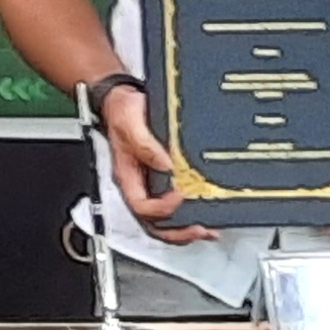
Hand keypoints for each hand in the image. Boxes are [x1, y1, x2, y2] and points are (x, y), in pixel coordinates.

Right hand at [96, 85, 209, 244]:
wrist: (122, 98)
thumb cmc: (121, 110)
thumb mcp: (130, 123)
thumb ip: (146, 145)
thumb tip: (168, 165)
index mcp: (128, 176)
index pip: (142, 206)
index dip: (162, 207)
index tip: (180, 195)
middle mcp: (139, 184)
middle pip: (153, 222)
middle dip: (177, 231)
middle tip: (199, 229)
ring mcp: (151, 184)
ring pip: (164, 219)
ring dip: (185, 228)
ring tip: (208, 230)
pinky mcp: (164, 178)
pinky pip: (174, 204)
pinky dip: (190, 213)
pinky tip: (206, 214)